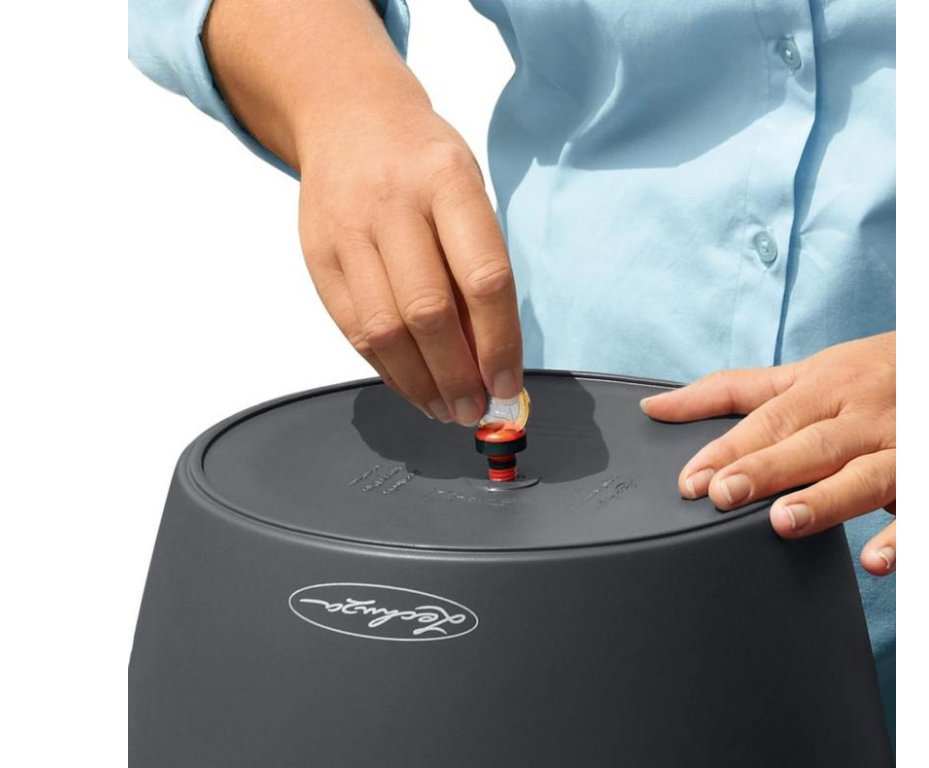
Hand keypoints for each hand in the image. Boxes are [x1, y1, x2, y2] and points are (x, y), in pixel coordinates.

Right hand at [298, 104, 521, 424]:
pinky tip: (412, 387)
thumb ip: (476, 265)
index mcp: (448, 180)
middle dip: (457, 376)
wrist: (348, 116)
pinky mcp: (318, 256)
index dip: (499, 342)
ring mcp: (348, 230)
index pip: (483, 278)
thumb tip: (490, 359)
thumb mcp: (467, 191)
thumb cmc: (424, 164)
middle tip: (474, 411)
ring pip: (385, 329)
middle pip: (428, 312)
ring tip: (445, 410)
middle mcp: (394, 203)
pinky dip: (387, 369)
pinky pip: (354, 329)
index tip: (508, 385)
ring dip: (420, 384)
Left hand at [640, 332, 895, 574]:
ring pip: (864, 474)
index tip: (691, 480)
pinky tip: (874, 560)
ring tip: (785, 520)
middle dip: (766, 469)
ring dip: (827, 498)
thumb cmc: (865, 373)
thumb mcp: (800, 373)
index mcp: (822, 388)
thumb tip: (655, 406)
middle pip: (810, 444)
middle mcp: (860, 416)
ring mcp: (902, 446)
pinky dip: (903, 536)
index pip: (769, 420)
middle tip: (723, 495)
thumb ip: (728, 392)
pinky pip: (924, 511)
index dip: (728, 450)